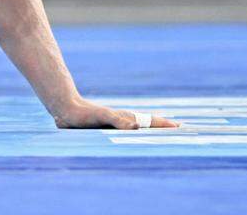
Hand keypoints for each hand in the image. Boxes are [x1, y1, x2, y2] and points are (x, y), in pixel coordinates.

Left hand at [53, 98, 177, 129]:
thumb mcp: (102, 117)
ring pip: (139, 126)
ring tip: (161, 131)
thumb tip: (137, 127)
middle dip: (162, 125)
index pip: (150, 122)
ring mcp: (116, 123)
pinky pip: (127, 131)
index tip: (179, 127)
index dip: (164, 125)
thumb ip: (118, 121)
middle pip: (148, 122)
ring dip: (151, 129)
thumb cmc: (84, 114)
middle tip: (177, 128)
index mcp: (126, 118)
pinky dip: (136, 133)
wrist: (67, 109)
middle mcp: (124, 120)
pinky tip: (135, 136)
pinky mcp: (107, 127)